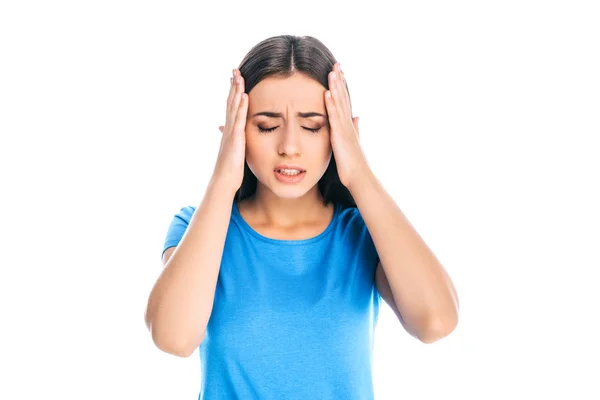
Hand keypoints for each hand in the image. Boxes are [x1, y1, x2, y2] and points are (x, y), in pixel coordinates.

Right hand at [213, 69, 247, 191]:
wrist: (224, 181)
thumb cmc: (230, 169)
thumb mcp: (234, 152)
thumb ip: (234, 141)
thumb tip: (231, 136)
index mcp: (230, 131)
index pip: (231, 107)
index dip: (233, 93)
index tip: (235, 79)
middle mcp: (228, 128)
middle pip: (230, 102)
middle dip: (233, 86)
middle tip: (235, 70)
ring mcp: (230, 133)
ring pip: (233, 107)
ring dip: (236, 91)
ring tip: (239, 76)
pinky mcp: (235, 139)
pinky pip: (238, 120)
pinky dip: (241, 107)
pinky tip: (244, 96)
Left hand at [324, 62, 367, 189]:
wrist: (359, 177)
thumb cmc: (354, 164)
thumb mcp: (354, 142)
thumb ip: (356, 129)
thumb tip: (358, 117)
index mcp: (348, 125)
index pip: (345, 101)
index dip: (342, 86)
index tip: (339, 72)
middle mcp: (348, 123)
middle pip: (343, 98)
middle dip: (339, 81)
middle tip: (336, 64)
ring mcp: (345, 129)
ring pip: (340, 104)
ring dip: (336, 87)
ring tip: (332, 71)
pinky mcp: (340, 136)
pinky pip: (334, 118)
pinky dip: (331, 105)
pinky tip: (327, 93)